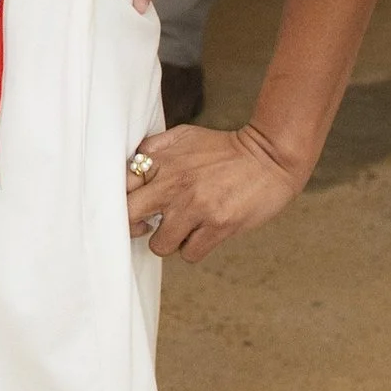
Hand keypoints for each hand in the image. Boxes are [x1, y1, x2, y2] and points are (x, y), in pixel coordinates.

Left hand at [124, 120, 303, 262]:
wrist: (270, 156)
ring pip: (160, 245)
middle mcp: (174, 185)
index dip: (121, 201)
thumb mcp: (184, 136)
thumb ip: (154, 149)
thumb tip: (131, 165)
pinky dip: (193, 248)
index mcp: (162, 162)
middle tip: (147, 224)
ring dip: (169, 240)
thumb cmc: (224, 148)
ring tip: (184, 228)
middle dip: (134, 226)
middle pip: (129, 217)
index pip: (120, 188)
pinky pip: (189, 254)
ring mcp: (196, 207)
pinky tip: (203, 233)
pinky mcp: (218, 226)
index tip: (133, 206)